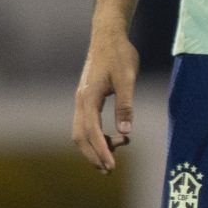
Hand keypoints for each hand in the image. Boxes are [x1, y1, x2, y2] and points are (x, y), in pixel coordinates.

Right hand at [71, 29, 139, 171]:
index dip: (101, 151)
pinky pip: (86, 123)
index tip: (111, 167)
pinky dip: (96, 136)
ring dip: (95, 146)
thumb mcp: (127, 79)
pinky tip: (113, 138)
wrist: (108, 36)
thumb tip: (126, 131)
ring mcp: (81, 100)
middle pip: (81, 137)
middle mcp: (80, 102)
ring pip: (81, 131)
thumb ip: (126, 105)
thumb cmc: (119, 55)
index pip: (91, 132)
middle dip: (93, 155)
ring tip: (114, 155)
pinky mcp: (86, 98)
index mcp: (88, 99)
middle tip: (109, 171)